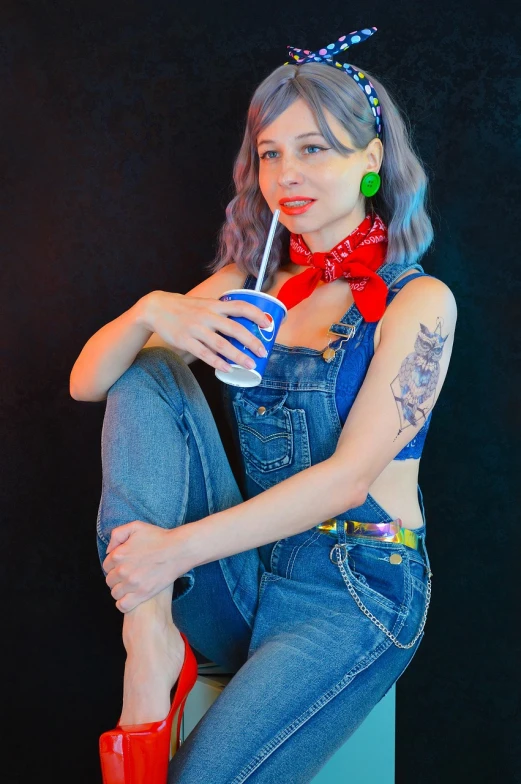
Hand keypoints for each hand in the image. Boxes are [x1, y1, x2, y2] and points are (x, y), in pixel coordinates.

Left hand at [102, 521, 191, 612]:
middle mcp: (123, 570)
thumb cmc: (159, 537)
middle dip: (117, 578)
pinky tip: (130, 598)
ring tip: (130, 586)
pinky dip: (124, 604)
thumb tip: (109, 550)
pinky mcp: (143, 594)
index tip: (123, 565)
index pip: (106, 566)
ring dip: (120, 590)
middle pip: (110, 580)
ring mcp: (132, 583)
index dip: (114, 566)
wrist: (179, 550)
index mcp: (119, 554)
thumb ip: (117, 535)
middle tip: (129, 575)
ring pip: (115, 593)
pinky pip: (123, 605)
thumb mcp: (136, 526)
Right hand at [139, 290, 269, 372]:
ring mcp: (196, 328)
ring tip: (250, 365)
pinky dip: (216, 362)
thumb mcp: (205, 304)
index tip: (269, 324)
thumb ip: (221, 313)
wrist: (156, 308)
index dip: (256, 314)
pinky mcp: (185, 340)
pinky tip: (227, 369)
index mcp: (214, 305)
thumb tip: (243, 326)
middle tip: (263, 352)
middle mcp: (207, 316)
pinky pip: (203, 353)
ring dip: (237, 356)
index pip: (240, 306)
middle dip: (251, 341)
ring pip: (220, 344)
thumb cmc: (185, 308)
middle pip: (234, 328)